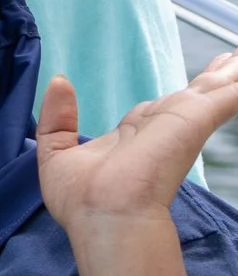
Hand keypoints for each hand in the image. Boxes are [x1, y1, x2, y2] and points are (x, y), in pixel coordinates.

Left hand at [38, 52, 237, 241]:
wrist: (106, 216)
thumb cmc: (82, 200)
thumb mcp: (55, 153)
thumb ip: (57, 117)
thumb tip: (59, 81)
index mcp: (135, 137)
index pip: (161, 110)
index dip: (177, 97)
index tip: (193, 87)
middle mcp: (162, 128)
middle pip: (194, 96)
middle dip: (214, 79)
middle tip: (232, 59)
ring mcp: (179, 124)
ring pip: (212, 91)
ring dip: (229, 75)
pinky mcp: (192, 120)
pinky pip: (224, 96)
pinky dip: (235, 86)